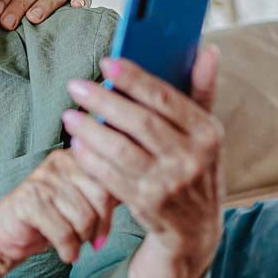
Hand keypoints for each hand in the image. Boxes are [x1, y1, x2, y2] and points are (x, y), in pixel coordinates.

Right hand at [0, 149, 115, 277]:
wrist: (7, 234)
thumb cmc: (49, 218)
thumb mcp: (81, 199)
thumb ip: (105, 190)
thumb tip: (139, 190)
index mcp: (73, 156)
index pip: (111, 176)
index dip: (113, 207)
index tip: (103, 227)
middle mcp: (57, 162)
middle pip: (101, 197)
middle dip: (100, 226)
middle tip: (92, 239)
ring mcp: (41, 180)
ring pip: (83, 217)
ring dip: (82, 240)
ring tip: (74, 243)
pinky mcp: (28, 201)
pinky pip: (63, 231)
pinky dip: (68, 249)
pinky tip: (65, 252)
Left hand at [60, 47, 223, 277]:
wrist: (196, 228)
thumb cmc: (195, 165)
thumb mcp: (205, 132)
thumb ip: (202, 90)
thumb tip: (208, 49)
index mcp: (208, 132)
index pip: (166, 98)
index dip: (135, 78)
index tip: (107, 61)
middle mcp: (193, 158)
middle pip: (140, 122)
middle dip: (103, 101)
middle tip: (76, 85)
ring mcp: (170, 183)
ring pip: (121, 150)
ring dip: (90, 130)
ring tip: (69, 114)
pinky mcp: (148, 203)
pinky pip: (111, 176)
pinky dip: (91, 158)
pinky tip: (77, 143)